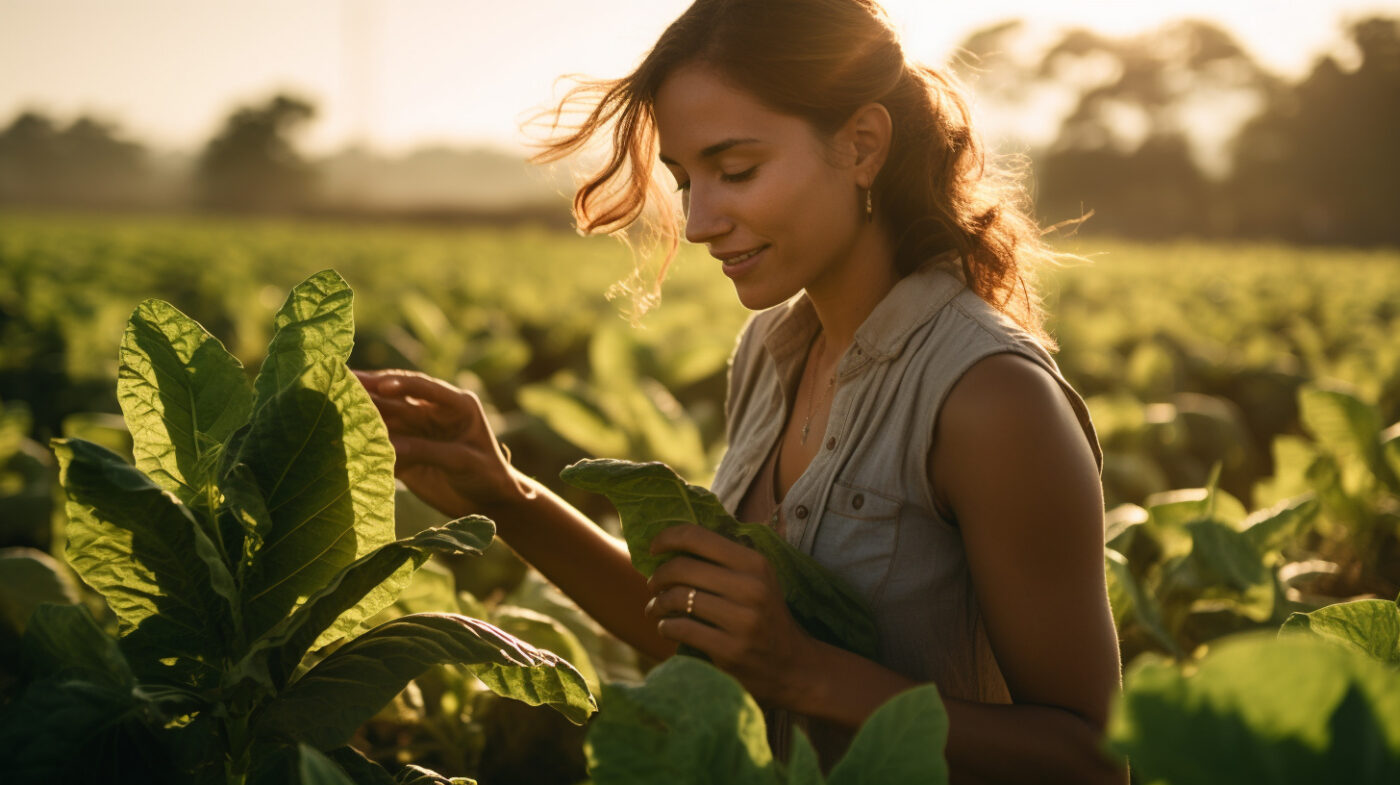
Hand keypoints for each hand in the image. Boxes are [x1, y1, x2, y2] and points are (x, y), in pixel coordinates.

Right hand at [354, 369, 533, 517]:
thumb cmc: (489, 476)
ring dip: (359, 413)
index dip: (401, 384)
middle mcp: (432, 412)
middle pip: (395, 398)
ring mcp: (416, 431)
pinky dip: (362, 440)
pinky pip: (380, 442)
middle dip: (367, 390)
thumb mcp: (464, 461)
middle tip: (336, 381)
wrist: (492, 502)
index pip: (423, 387)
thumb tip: (388, 446)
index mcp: (455, 404)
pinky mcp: (405, 451)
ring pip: (383, 418)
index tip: (381, 385)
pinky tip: (337, 436)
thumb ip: (429, 451)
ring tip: (327, 404)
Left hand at [642, 524, 816, 706]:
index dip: (667, 538)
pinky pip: (681, 629)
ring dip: (657, 603)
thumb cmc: (765, 616)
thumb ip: (724, 560)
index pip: (697, 537)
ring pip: (678, 598)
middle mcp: (751, 588)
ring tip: (655, 608)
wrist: (794, 666)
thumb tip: (673, 542)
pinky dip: (665, 626)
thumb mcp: (757, 580)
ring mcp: (742, 620)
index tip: (653, 549)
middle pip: (682, 568)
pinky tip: (666, 627)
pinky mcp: (731, 650)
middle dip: (658, 576)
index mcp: (755, 563)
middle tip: (653, 586)